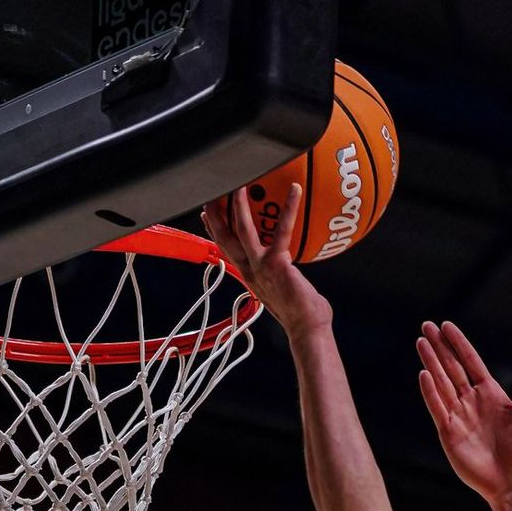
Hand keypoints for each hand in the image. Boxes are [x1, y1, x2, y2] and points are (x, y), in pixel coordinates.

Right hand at [202, 184, 330, 341]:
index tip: (205, 214)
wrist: (306, 328)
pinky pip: (281, 229)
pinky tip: (295, 189)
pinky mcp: (276, 263)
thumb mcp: (282, 288)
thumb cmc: (299, 311)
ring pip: (241, 229)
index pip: (225, 248)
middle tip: (211, 190)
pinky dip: (289, 207)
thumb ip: (279, 272)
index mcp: (248, 275)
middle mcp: (249, 270)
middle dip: (215, 213)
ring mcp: (260, 266)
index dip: (213, 230)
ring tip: (240, 181)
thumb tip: (288, 261)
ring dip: (238, 204)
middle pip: (224, 236)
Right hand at [417, 321, 511, 505]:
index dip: (458, 343)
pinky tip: (424, 374)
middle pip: (451, 367)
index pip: (470, 361)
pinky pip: (437, 407)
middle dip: (439, 347)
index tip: (446, 325)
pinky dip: (430, 391)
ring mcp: (458, 416)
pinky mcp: (448, 432)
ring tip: (420, 342)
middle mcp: (471, 401)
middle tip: (426, 326)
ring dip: (431, 362)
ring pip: (441, 383)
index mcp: (489, 393)